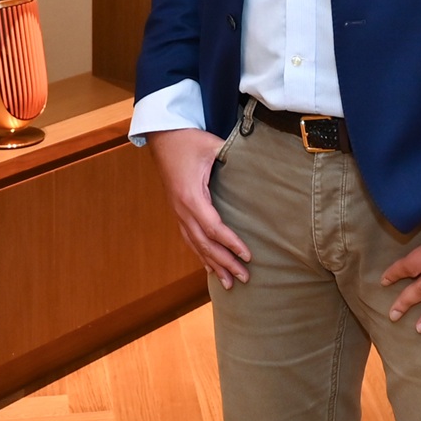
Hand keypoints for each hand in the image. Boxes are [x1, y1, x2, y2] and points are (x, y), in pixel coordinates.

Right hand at [147, 128, 250, 286]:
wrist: (163, 137)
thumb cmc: (188, 140)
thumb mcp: (212, 145)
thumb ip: (232, 156)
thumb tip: (258, 161)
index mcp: (191, 196)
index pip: (213, 228)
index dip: (230, 244)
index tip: (248, 256)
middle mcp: (182, 210)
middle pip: (204, 243)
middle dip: (225, 262)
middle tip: (244, 278)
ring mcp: (178, 212)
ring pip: (196, 245)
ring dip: (213, 265)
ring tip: (230, 284)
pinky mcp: (178, 211)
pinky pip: (189, 239)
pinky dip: (201, 255)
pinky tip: (210, 268)